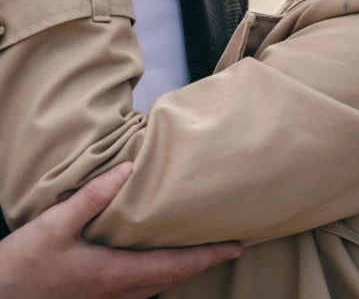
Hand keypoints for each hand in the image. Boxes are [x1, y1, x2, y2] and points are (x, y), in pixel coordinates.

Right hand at [0, 162, 240, 298]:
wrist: (1, 297)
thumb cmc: (24, 265)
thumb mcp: (55, 225)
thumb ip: (91, 198)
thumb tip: (126, 170)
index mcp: (115, 274)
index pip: (175, 266)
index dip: (208, 256)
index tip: (236, 246)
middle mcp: (119, 293)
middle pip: (173, 278)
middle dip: (203, 262)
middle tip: (228, 243)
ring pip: (158, 286)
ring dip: (183, 268)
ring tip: (200, 247)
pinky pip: (141, 288)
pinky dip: (160, 273)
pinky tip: (157, 258)